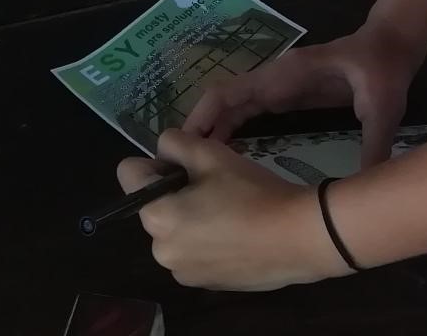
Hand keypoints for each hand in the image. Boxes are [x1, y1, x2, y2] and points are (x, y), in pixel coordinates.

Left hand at [119, 131, 343, 290]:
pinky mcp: (208, 284)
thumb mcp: (210, 153)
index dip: (156, 160)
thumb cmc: (250, 191)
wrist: (298, 237)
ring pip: (175, 230)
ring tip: (231, 209)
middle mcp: (160, 251)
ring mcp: (184, 273)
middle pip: (153, 205)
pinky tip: (239, 231)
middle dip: (176, 192)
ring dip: (191, 216)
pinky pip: (195, 252)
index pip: (128, 174)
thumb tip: (163, 150)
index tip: (188, 164)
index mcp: (155, 216)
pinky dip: (208, 240)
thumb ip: (175, 142)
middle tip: (216, 185)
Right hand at [186, 22, 420, 169]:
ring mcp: (278, 85)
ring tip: (195, 168)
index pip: (231, 91)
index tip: (183, 144)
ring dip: (213, 131)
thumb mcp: (383, 106)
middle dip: (200, 128)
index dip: (204, 115)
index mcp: (287, 75)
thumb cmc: (383, 69)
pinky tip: (224, 156)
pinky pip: (249, 110)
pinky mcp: (286, 94)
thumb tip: (368, 186)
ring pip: (233, 106)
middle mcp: (275, 78)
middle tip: (181, 168)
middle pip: (224, 99)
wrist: (391, 46)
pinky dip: (231, 129)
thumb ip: (375, 142)